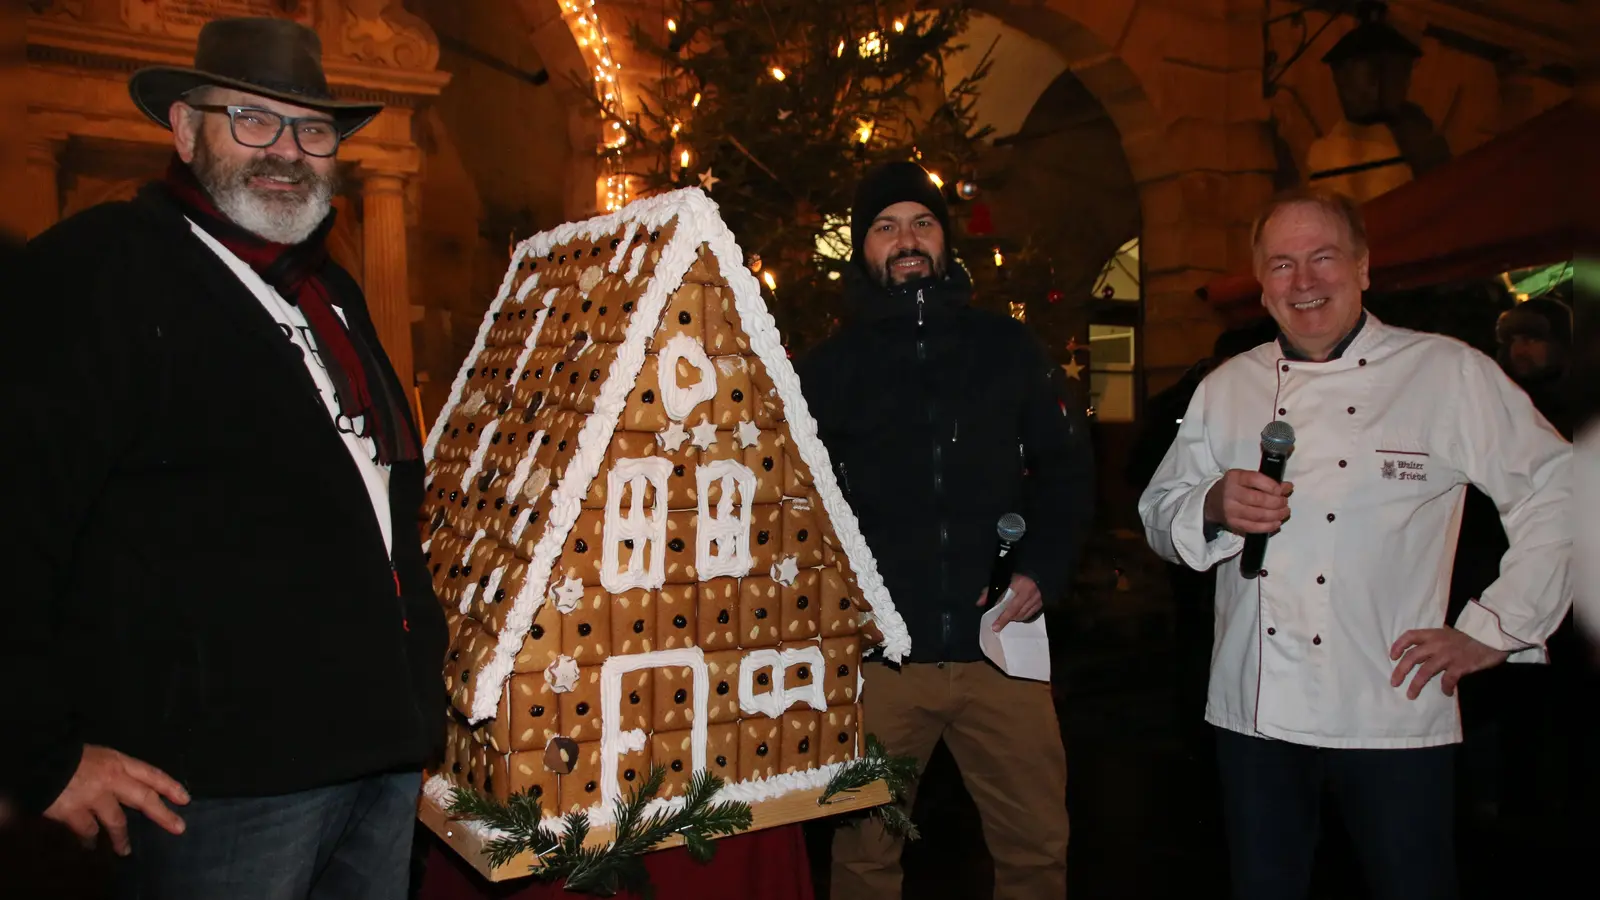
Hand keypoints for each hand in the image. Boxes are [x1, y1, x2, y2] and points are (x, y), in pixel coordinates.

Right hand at [43, 745, 188, 855]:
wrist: (40, 761)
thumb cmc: (68, 755)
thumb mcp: (98, 754)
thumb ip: (113, 770)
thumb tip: (127, 786)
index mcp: (118, 762)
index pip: (152, 773)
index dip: (170, 786)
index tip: (185, 799)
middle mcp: (112, 779)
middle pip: (144, 798)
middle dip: (163, 815)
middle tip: (178, 828)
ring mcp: (94, 797)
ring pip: (116, 821)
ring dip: (121, 837)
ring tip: (125, 851)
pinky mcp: (75, 812)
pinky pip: (87, 830)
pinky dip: (89, 839)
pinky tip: (90, 845)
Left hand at [978, 574, 1041, 631]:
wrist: (1038, 573)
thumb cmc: (1019, 577)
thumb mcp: (1004, 580)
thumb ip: (991, 590)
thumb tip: (980, 602)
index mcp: (1018, 584)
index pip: (1008, 604)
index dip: (1002, 616)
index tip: (995, 625)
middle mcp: (1028, 592)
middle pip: (1015, 612)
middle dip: (1005, 620)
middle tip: (997, 625)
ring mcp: (1036, 599)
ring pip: (1022, 615)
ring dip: (1013, 619)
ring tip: (1007, 618)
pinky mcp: (1041, 603)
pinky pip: (1030, 615)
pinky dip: (1022, 617)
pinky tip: (1017, 616)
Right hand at [1203, 469, 1291, 533]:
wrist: (1213, 502)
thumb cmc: (1234, 488)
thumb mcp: (1246, 478)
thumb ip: (1266, 481)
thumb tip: (1287, 487)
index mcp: (1235, 478)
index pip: (1256, 480)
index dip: (1273, 486)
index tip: (1283, 489)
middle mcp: (1231, 493)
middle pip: (1260, 500)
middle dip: (1278, 502)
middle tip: (1285, 502)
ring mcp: (1231, 511)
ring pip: (1259, 515)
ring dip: (1276, 515)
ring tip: (1284, 512)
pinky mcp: (1233, 524)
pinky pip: (1254, 528)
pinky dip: (1268, 526)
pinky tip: (1277, 523)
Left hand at [1389, 628, 1510, 698]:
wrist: (1494, 636)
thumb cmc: (1473, 635)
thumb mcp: (1451, 632)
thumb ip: (1438, 638)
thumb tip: (1427, 643)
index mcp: (1434, 634)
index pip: (1410, 636)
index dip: (1398, 645)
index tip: (1392, 657)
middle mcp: (1437, 644)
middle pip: (1412, 657)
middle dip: (1400, 671)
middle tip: (1394, 683)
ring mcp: (1448, 655)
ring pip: (1425, 671)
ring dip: (1416, 685)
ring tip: (1411, 695)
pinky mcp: (1460, 666)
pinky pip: (1448, 680)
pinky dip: (1445, 688)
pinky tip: (1447, 693)